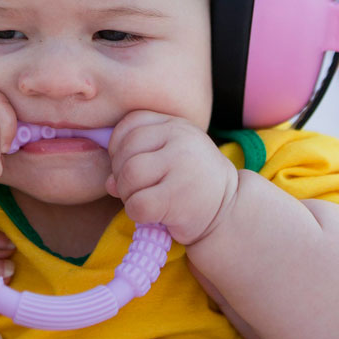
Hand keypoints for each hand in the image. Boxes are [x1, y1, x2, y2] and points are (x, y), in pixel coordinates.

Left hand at [107, 111, 237, 243]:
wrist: (229, 211)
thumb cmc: (191, 183)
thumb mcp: (169, 158)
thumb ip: (137, 159)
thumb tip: (109, 182)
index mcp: (175, 124)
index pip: (130, 124)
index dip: (118, 146)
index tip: (127, 165)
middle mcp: (180, 138)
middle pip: (126, 151)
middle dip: (121, 174)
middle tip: (134, 189)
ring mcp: (181, 165)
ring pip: (129, 175)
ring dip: (127, 194)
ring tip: (143, 201)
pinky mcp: (179, 197)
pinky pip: (138, 204)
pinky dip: (136, 213)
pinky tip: (151, 214)